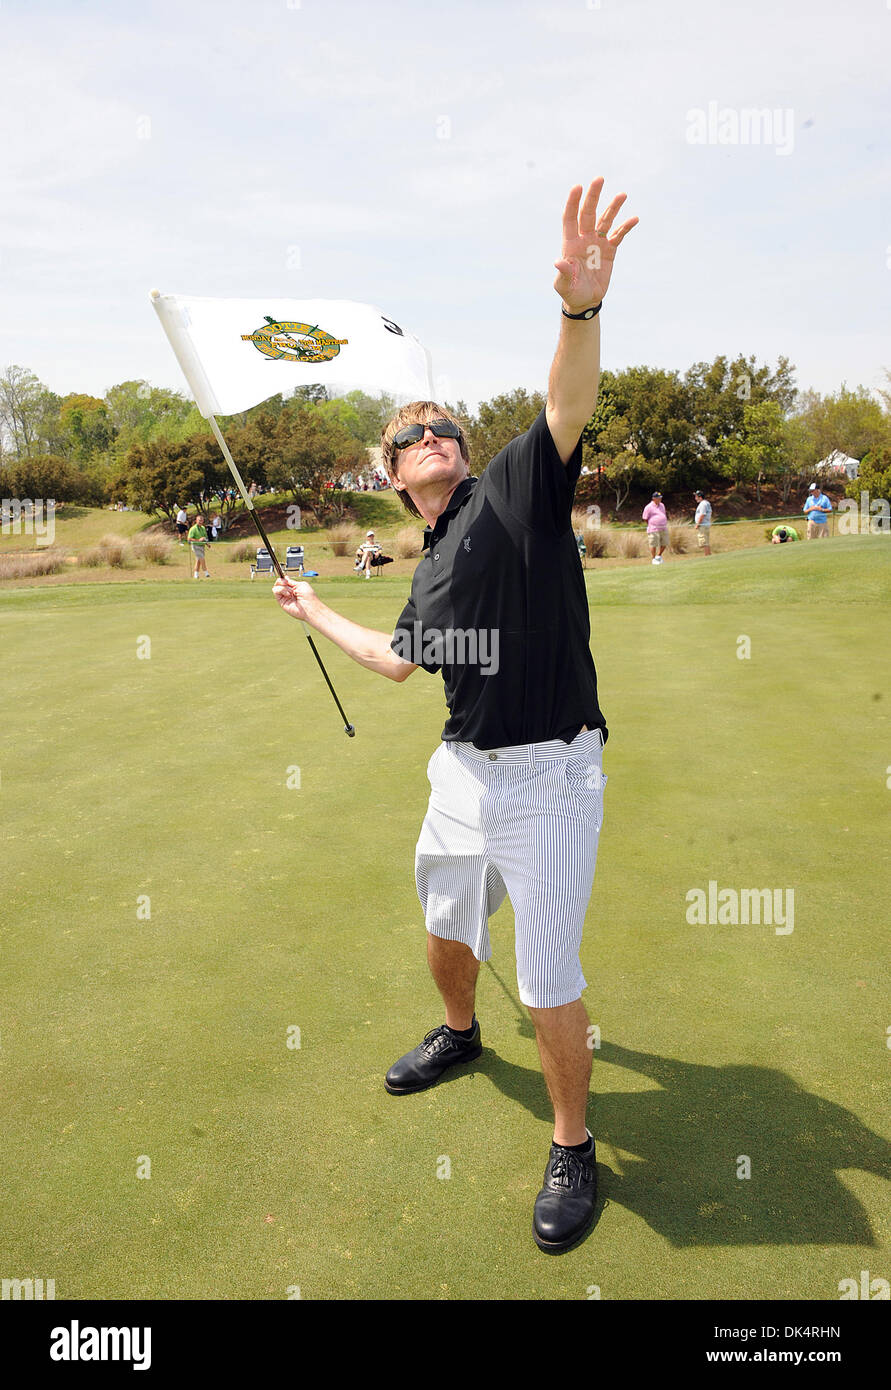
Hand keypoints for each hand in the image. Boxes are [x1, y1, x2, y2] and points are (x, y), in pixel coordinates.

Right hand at [273, 575, 314, 619]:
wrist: (309, 607)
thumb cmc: (308, 597)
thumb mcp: (301, 584)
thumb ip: (292, 581)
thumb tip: (285, 578)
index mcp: (294, 588)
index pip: (285, 581)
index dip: (284, 579)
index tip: (286, 578)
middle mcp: (288, 592)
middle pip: (279, 583)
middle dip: (282, 581)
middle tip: (287, 583)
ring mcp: (284, 597)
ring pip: (276, 587)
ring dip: (283, 587)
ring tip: (291, 592)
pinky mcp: (281, 602)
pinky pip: (276, 592)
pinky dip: (281, 590)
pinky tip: (288, 594)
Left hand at [554, 179, 637, 310]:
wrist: (586, 301)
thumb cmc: (571, 292)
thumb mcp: (564, 286)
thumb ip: (563, 274)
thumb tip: (559, 262)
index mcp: (570, 244)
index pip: (570, 218)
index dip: (572, 203)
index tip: (577, 187)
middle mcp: (584, 238)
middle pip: (588, 213)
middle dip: (593, 196)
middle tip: (599, 178)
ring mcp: (597, 242)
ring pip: (605, 220)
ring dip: (613, 207)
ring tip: (622, 195)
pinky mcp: (610, 250)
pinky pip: (618, 235)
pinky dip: (626, 227)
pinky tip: (634, 219)